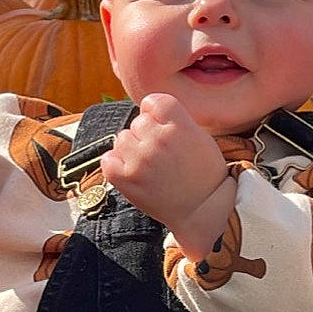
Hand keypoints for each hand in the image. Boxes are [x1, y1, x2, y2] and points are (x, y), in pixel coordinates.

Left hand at [101, 93, 232, 246]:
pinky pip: (108, 159)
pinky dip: (116, 163)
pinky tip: (131, 170)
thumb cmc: (204, 175)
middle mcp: (158, 140)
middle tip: (160, 153)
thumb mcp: (200, 137)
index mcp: (179, 126)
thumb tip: (149, 112)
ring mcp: (140, 160)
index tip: (159, 123)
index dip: (154, 112)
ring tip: (148, 164)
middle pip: (138, 121)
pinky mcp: (126, 179)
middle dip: (147, 134)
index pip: (153, 102)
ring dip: (132, 148)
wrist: (202, 210)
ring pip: (122, 138)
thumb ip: (175, 121)